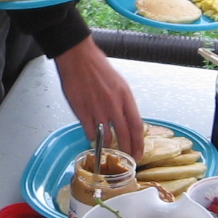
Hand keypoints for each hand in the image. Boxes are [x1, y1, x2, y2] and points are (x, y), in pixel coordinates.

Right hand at [53, 37, 144, 157]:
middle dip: (127, 149)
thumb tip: (126, 119)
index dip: (139, 142)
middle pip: (124, 134)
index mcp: (125, 97)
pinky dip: (92, 136)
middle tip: (128, 158)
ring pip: (106, 136)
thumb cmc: (98, 67)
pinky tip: (92, 136)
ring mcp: (97, 109)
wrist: (79, 59)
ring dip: (108, 144)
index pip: (136, 125)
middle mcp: (113, 105)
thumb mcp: (119, 83)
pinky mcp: (82, 111)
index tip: (139, 152)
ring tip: (108, 148)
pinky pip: (90, 131)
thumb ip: (123, 102)